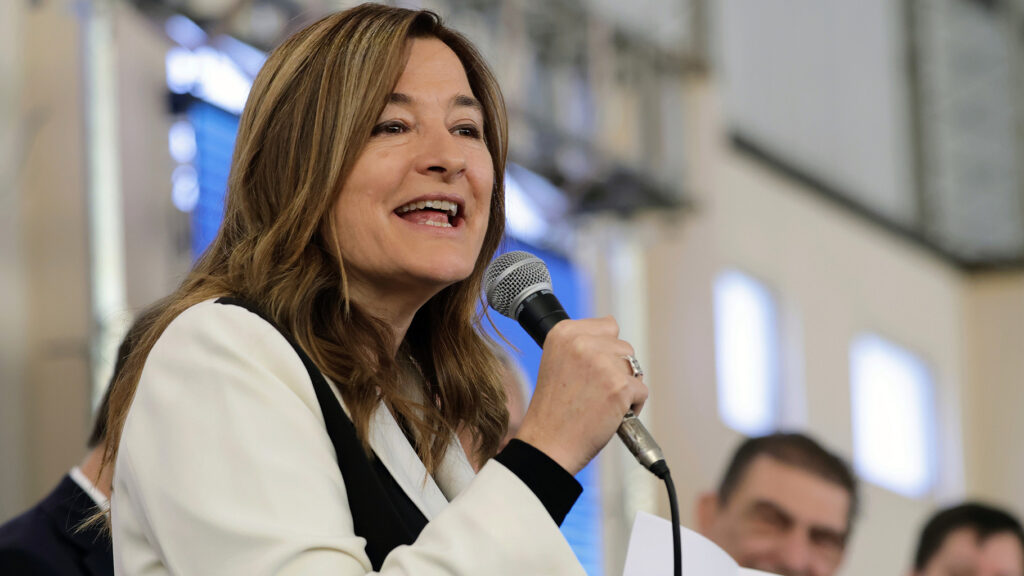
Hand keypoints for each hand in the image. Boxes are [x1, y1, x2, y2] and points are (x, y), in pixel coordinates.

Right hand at [514, 317, 647, 475]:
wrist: (548, 444)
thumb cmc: (554, 410)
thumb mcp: (557, 362)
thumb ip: (582, 344)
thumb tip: (612, 326)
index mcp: (564, 332)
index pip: (607, 326)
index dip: (603, 351)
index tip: (589, 371)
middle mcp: (582, 343)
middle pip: (623, 347)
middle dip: (616, 370)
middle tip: (593, 392)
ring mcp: (602, 364)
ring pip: (634, 367)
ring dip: (625, 386)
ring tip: (601, 403)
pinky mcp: (620, 386)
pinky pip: (641, 391)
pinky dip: (633, 406)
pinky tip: (610, 415)